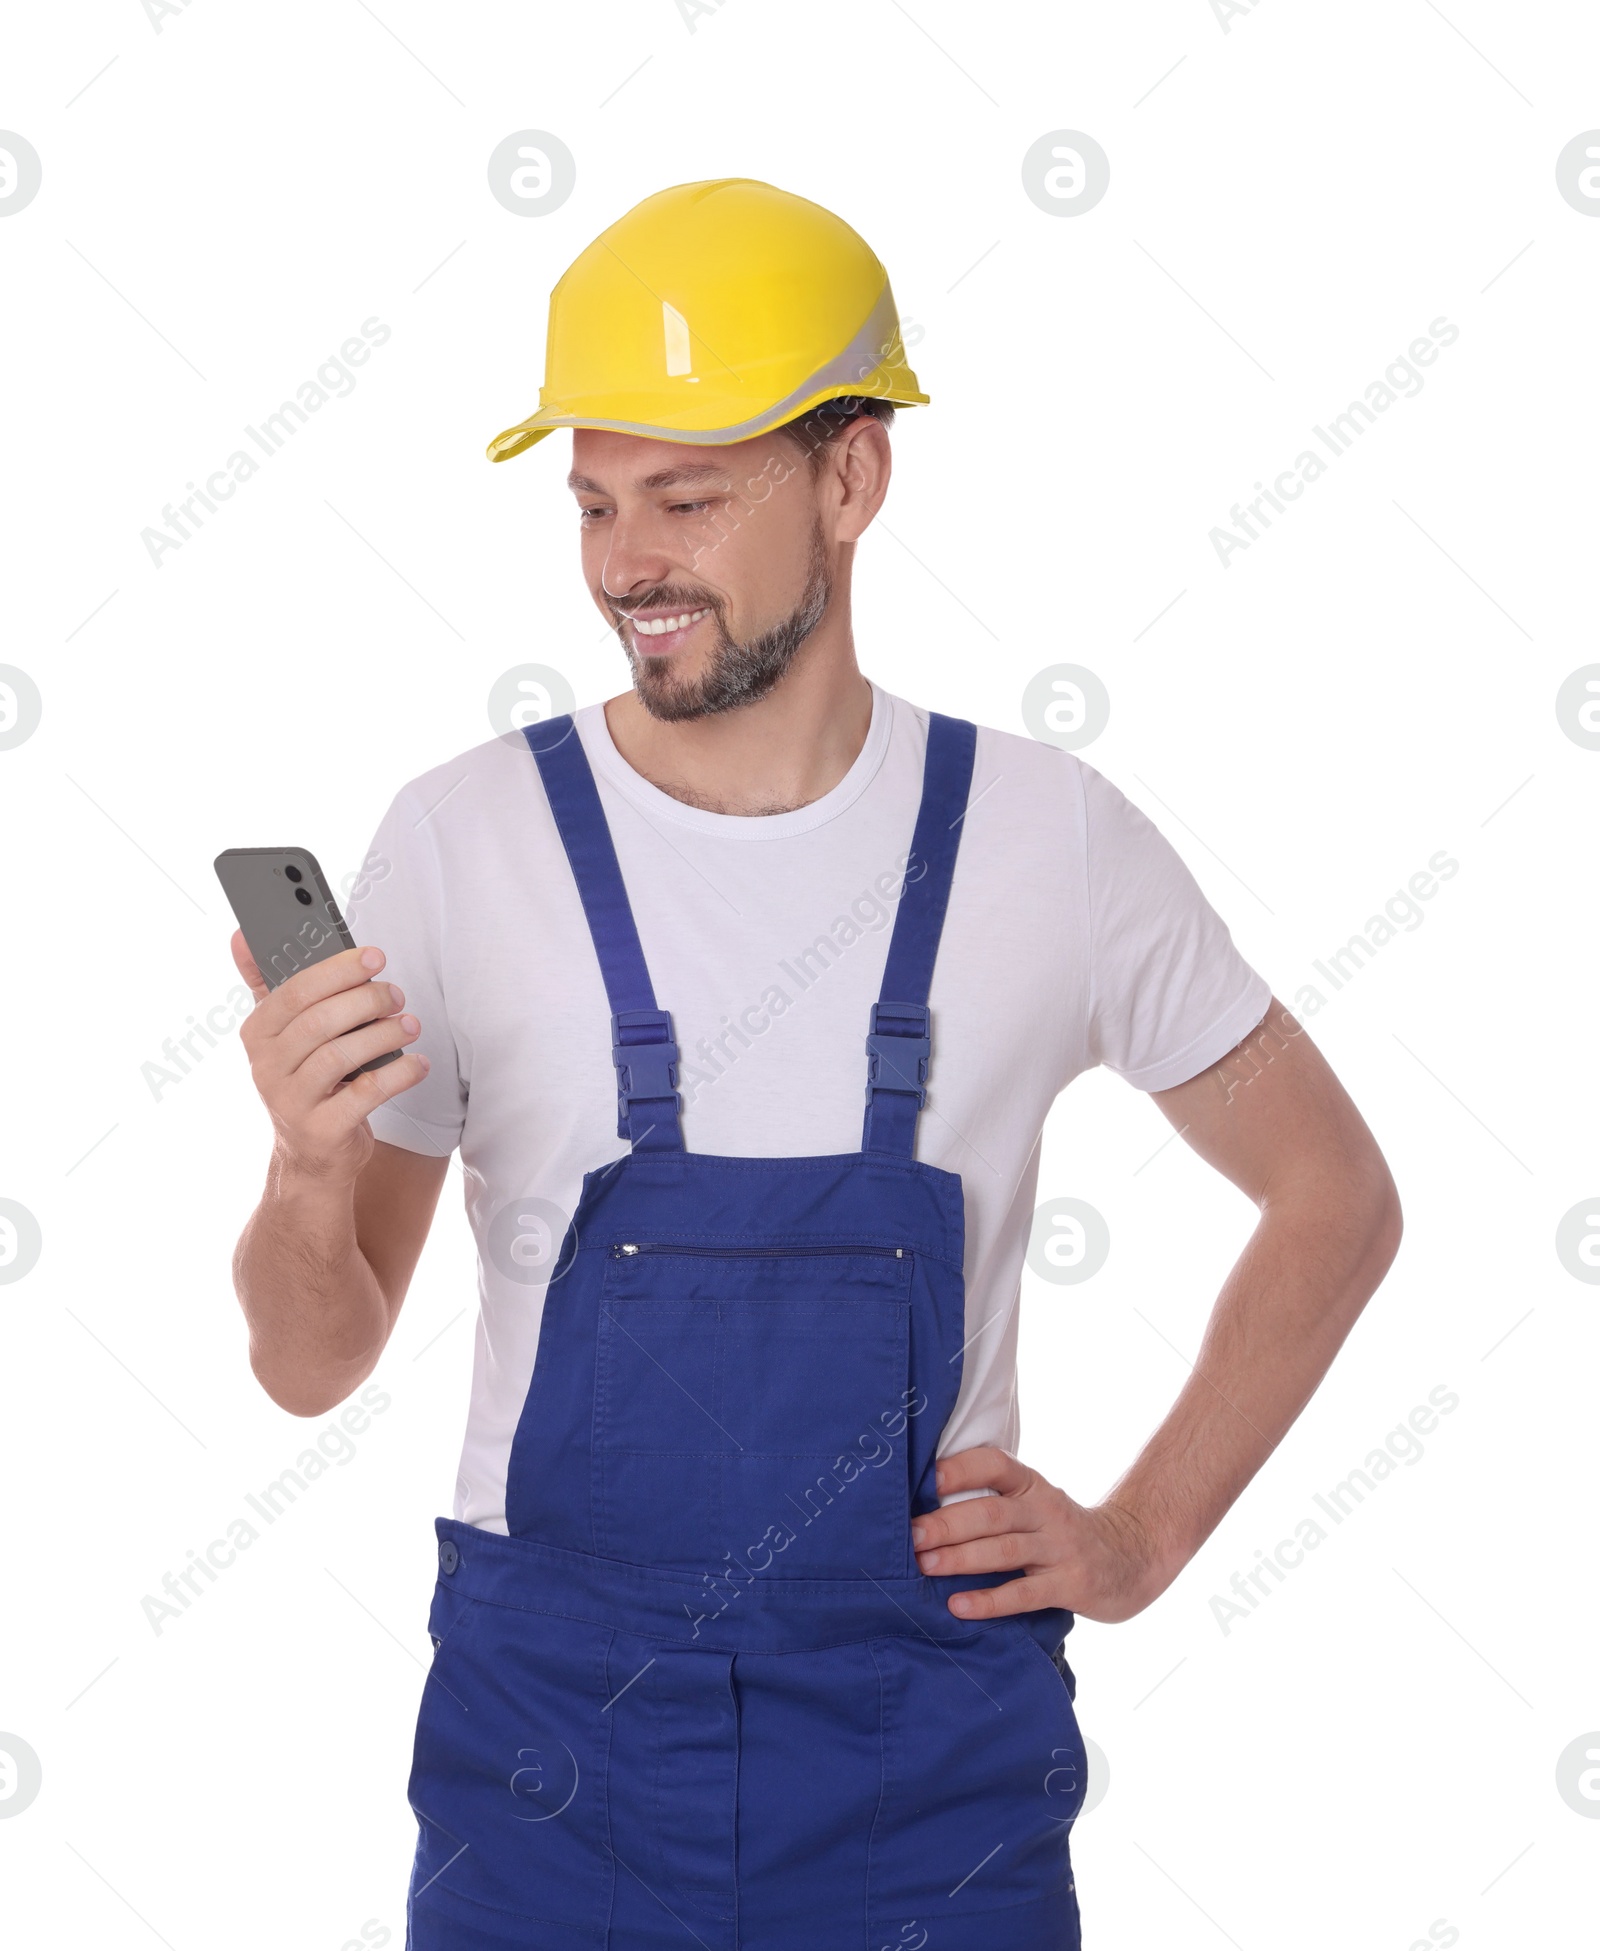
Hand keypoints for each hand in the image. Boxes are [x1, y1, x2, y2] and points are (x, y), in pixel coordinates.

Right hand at [231, 932, 427, 1185]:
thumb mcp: (282, 1034)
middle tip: (396, 993)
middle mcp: (267, 1068)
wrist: (312, 1154)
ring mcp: (291, 1102)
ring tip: (410, 1024)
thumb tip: (242, 936)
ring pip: (340, 1055)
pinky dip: (398, 1074)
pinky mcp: (322, 1131)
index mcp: (257, 1033)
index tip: (374, 956)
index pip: (294, 990)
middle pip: (319, 1021)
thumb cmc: (305, 1079)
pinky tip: (417, 1063)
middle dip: (366, 1000)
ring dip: (383, 1034)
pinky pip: (365, 1094)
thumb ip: (266, 984)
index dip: (338, 969)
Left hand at [910, 1446, 1162, 1624]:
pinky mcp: (1070, 1584)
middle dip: (948, 1523)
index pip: (995, 1464)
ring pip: (1004, 1550)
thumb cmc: (1061, 1532)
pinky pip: (1024, 1593)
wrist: (1131, 1558)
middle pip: (992, 1512)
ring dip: (961, 1558)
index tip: (925, 1479)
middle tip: (911, 1535)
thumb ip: (994, 1502)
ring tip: (924, 1565)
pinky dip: (990, 1600)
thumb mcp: (1035, 1505)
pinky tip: (959, 1606)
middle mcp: (1045, 1510)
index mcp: (1031, 1485)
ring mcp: (1060, 1548)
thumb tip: (922, 1508)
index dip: (961, 1469)